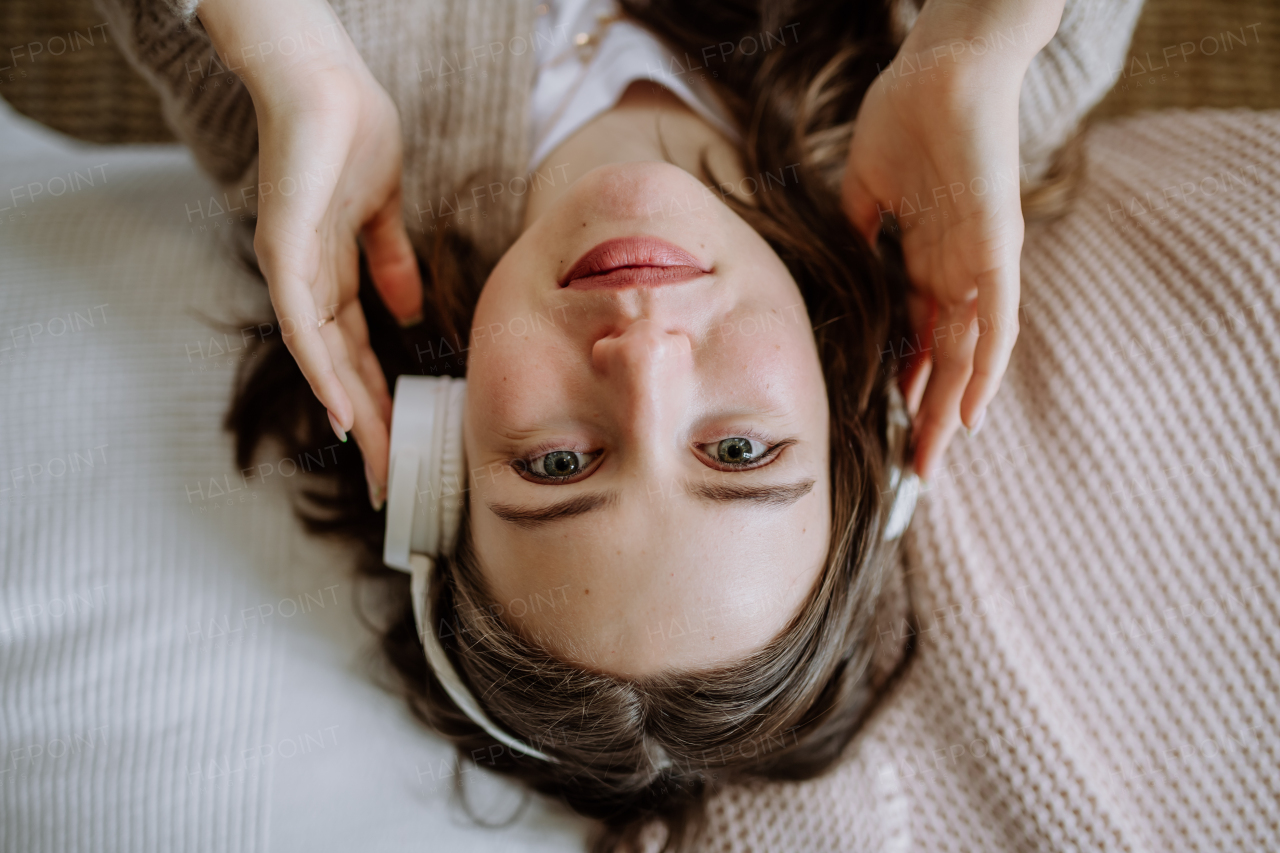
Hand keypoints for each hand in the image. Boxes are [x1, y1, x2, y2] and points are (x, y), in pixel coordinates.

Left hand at [199, 0, 422, 508]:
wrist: (323, 78)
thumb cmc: (351, 133)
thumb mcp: (381, 213)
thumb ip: (389, 264)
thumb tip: (408, 314)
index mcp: (333, 276)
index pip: (360, 354)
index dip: (381, 402)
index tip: (401, 448)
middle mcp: (307, 284)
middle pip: (343, 370)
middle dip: (370, 428)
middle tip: (387, 484)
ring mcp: (293, 269)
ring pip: (323, 360)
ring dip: (352, 414)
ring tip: (374, 464)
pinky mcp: (284, 249)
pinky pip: (305, 323)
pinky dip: (323, 369)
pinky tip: (343, 409)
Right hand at [841, 0, 1062, 479]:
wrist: (940, 65)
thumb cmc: (904, 117)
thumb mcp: (867, 190)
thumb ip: (860, 235)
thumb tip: (840, 271)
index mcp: (927, 257)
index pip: (919, 333)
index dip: (906, 378)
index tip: (887, 421)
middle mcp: (957, 269)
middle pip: (947, 355)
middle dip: (931, 412)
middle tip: (917, 466)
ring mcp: (977, 261)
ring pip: (970, 350)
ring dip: (953, 406)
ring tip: (935, 456)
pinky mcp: (994, 247)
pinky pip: (997, 320)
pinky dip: (986, 367)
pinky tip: (971, 411)